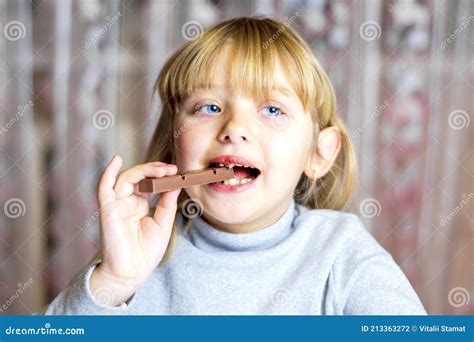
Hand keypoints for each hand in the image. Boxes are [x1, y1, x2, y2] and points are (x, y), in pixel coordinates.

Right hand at [90, 155, 180, 305]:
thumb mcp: (163, 224)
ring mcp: (117, 205)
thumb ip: (168, 204)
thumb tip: (176, 183)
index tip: (176, 171)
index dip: (161, 174)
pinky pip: (104, 188)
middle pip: (138, 177)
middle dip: (155, 170)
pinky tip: (116, 160)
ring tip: (161, 169)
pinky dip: (108, 173)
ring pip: (126, 178)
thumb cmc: (146, 252)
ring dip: (143, 170)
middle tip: (172, 168)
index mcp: (140, 205)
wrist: (132, 273)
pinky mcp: (108, 210)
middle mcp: (127, 202)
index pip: (149, 183)